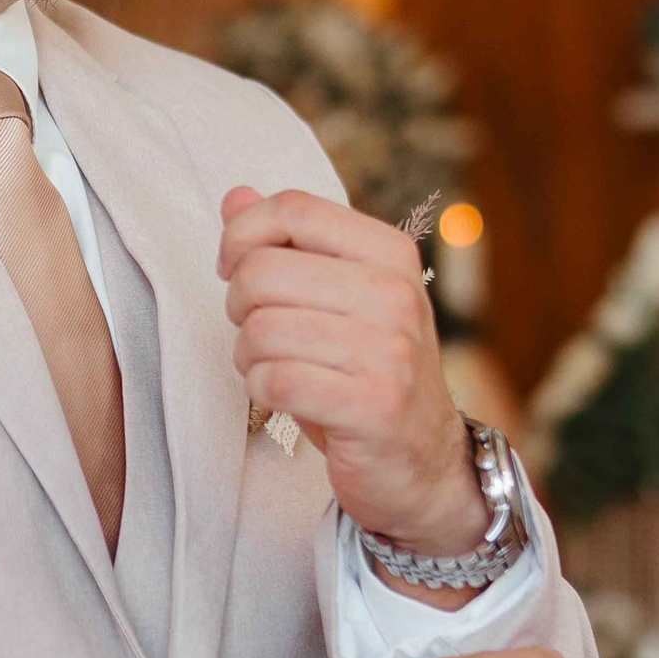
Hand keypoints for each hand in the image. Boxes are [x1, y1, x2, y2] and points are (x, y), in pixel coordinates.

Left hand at [218, 184, 480, 550]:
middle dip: (239, 308)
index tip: (233, 268)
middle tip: (260, 333)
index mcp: (389, 253)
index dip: (242, 235)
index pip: (293, 209)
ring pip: (261, 330)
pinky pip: (275, 381)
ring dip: (249, 357)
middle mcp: (395, 294)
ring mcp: (390, 351)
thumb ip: (289, 245)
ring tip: (275, 368)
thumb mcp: (339, 298)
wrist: (424, 461)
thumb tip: (233, 196)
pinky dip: (262, 391)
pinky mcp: (373, 406)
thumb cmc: (369, 372)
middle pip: (262, 271)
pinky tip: (285, 397)